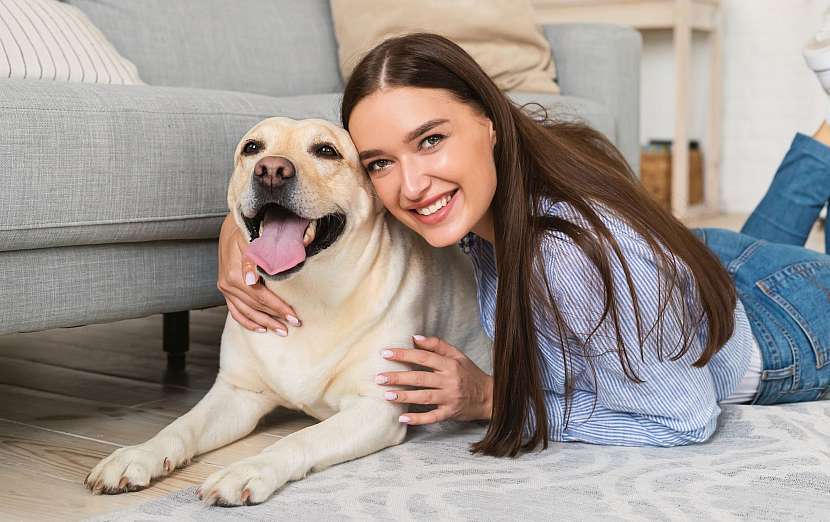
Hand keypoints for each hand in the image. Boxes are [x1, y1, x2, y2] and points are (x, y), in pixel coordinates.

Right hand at [217, 214, 300, 334]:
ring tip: (281, 331)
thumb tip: (252, 280)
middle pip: (255, 306)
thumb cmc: (248, 231)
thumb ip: (254, 259)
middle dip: (275, 318)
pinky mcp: (225, 290)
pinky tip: (260, 329)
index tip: (294, 317)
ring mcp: (225, 288)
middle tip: (294, 325)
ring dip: (264, 323)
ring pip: (245, 312)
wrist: (232, 227)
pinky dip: (247, 321)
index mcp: (235, 273)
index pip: (261, 297)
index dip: (279, 308)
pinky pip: (235, 311)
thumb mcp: (253, 240)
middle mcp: (228, 283)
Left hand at [375, 335, 492, 424]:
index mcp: (450, 364)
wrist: (490, 397)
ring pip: (424, 397)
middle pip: (420, 377)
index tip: (385, 353)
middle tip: (379, 378)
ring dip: (404, 396)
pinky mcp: (450, 413)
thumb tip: (415, 337)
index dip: (404, 354)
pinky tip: (402, 418)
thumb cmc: (470, 374)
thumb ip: (438, 345)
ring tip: (387, 395)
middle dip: (398, 377)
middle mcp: (449, 380)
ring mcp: (450, 398)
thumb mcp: (458, 355)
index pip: (423, 357)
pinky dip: (418, 419)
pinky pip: (432, 417)